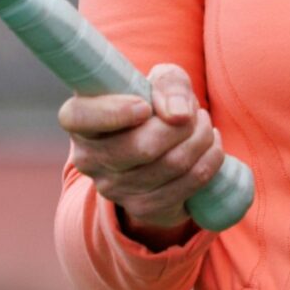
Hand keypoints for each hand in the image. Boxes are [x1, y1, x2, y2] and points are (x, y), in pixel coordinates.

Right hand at [58, 65, 225, 244]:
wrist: (159, 148)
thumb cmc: (151, 104)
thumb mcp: (158, 81)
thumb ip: (169, 83)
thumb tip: (178, 115)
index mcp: (80, 120)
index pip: (79, 117)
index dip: (113, 112)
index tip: (144, 106)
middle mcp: (89, 159)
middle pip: (140, 147)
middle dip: (181, 125)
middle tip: (193, 112)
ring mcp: (113, 188)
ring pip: (171, 164)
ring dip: (201, 138)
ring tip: (203, 125)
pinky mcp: (143, 208)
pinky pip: (188, 183)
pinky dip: (209, 159)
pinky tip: (210, 145)